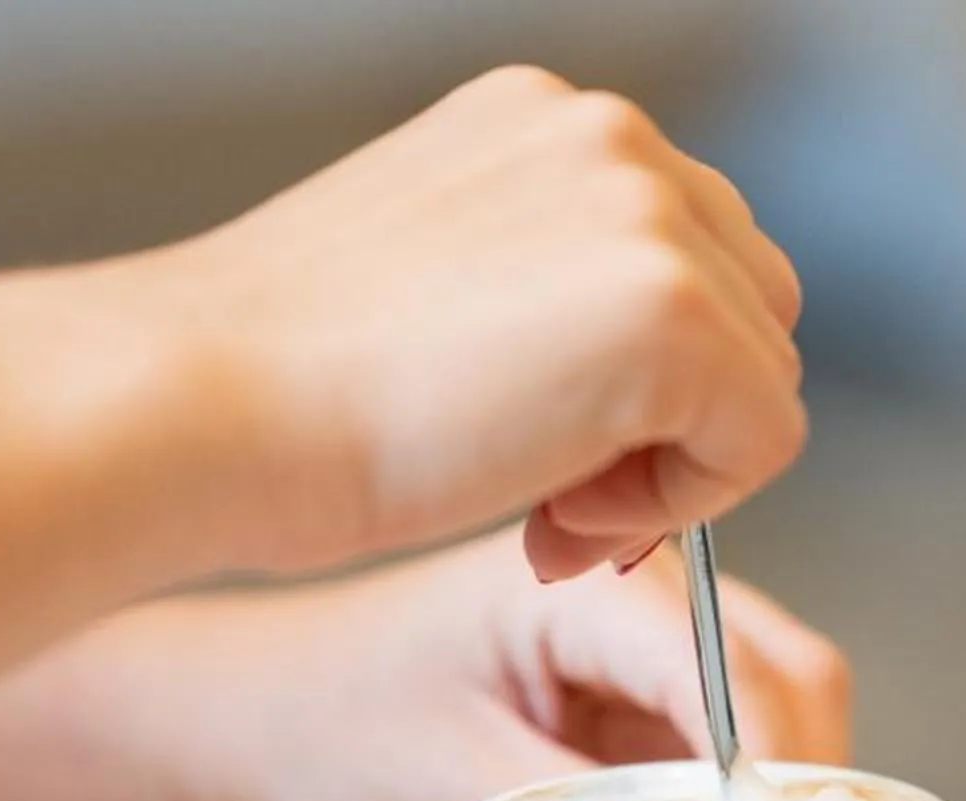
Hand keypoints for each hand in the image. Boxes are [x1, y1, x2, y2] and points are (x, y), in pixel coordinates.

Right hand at [116, 66, 806, 580]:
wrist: (200, 409)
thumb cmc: (274, 387)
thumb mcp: (431, 292)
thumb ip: (543, 301)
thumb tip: (645, 393)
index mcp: (545, 123)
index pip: (688, 258)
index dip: (642, 387)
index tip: (541, 460)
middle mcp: (610, 136)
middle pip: (751, 308)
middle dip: (675, 421)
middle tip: (552, 504)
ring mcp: (647, 212)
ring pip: (763, 376)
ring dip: (673, 466)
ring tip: (542, 506)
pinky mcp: (672, 312)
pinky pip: (764, 440)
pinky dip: (681, 506)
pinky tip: (557, 512)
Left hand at [143, 528, 851, 800]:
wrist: (261, 723)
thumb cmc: (328, 729)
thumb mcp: (452, 787)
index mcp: (587, 583)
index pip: (737, 670)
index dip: (773, 776)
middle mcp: (638, 590)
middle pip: (791, 675)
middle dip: (802, 785)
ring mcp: (647, 641)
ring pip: (779, 712)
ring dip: (776, 800)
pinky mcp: (640, 696)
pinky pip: (730, 750)